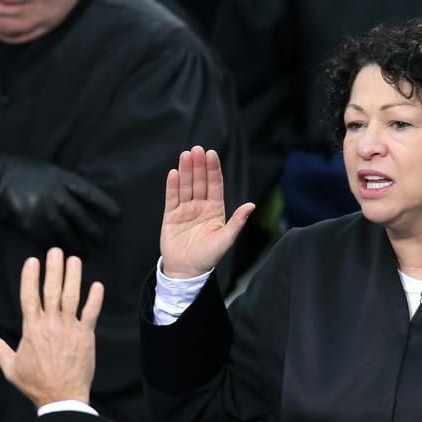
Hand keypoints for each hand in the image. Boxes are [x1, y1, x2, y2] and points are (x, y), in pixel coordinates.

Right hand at [0, 152, 119, 252]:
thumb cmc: (26, 173)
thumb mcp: (51, 171)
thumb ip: (67, 185)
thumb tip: (85, 202)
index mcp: (63, 180)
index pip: (90, 194)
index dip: (105, 206)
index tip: (118, 216)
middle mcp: (56, 196)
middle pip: (81, 218)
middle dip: (94, 232)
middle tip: (103, 242)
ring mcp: (43, 211)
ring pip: (67, 233)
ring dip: (78, 246)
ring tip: (86, 254)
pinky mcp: (31, 225)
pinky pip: (48, 240)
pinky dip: (57, 248)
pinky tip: (64, 255)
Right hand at [0, 248, 103, 407]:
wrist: (61, 398)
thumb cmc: (35, 384)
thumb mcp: (10, 367)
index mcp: (31, 330)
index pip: (29, 297)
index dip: (30, 277)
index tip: (32, 261)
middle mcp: (50, 325)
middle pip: (51, 290)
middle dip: (53, 269)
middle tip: (55, 251)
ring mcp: (69, 329)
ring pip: (71, 297)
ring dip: (73, 277)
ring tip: (74, 259)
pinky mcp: (85, 336)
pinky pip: (91, 313)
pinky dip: (95, 299)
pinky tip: (97, 285)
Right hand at [160, 145, 255, 277]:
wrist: (186, 271)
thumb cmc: (208, 257)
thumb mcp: (226, 239)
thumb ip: (237, 222)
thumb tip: (251, 205)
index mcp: (215, 210)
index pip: (215, 185)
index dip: (213, 170)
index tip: (211, 154)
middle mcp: (200, 206)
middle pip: (199, 181)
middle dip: (198, 166)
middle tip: (197, 150)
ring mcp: (185, 210)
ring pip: (185, 186)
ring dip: (185, 171)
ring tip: (185, 156)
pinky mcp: (170, 216)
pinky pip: (172, 198)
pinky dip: (172, 186)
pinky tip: (173, 173)